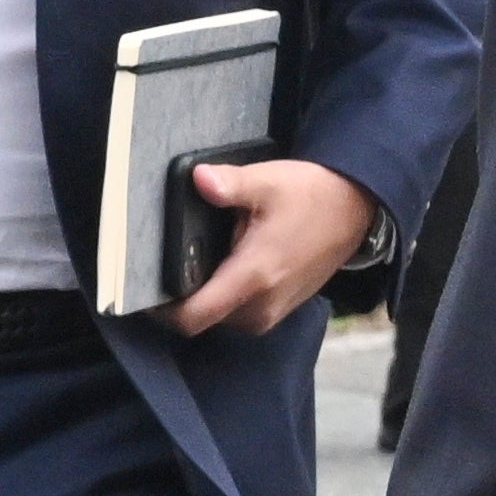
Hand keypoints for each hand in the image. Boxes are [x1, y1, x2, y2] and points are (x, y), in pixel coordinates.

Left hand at [165, 155, 378, 340]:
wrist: (355, 209)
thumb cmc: (311, 196)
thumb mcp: (267, 182)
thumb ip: (228, 184)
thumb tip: (197, 178)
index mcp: (252, 278)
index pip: (193, 317)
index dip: (160, 311)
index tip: (140, 290)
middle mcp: (260, 306)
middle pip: (201, 318)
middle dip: (181, 296)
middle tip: (167, 260)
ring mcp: (271, 313)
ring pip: (219, 316)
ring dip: (205, 294)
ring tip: (197, 256)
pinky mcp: (279, 310)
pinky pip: (238, 312)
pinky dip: (225, 294)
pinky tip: (223, 262)